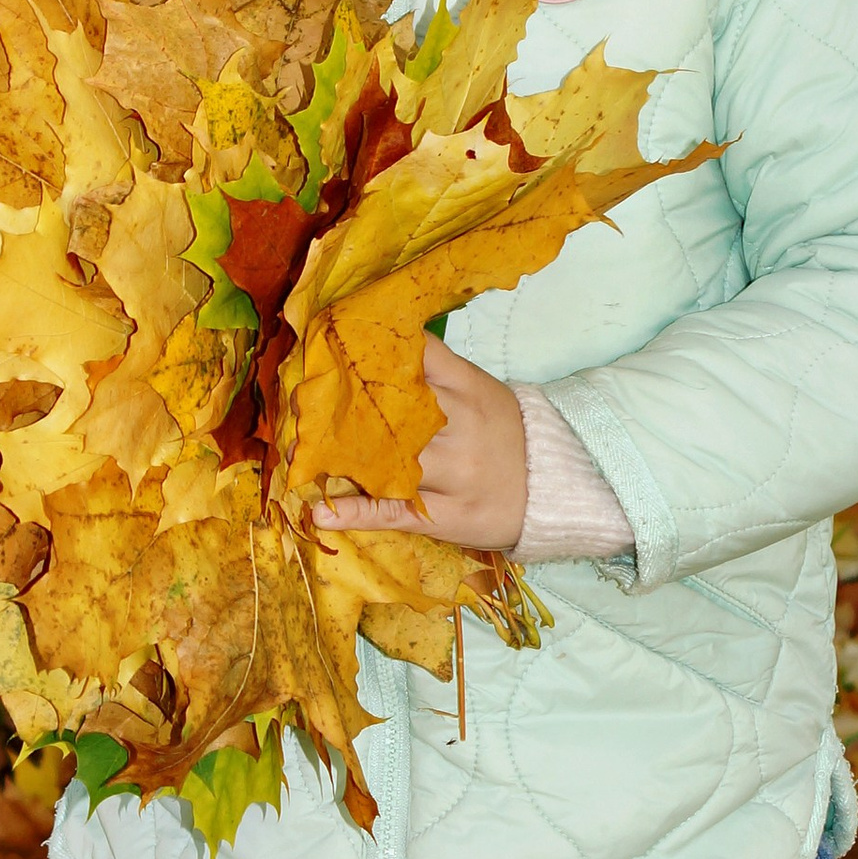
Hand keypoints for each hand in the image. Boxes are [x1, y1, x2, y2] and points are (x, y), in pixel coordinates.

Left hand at [311, 333, 527, 550]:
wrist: (559, 486)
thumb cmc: (508, 433)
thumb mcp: (482, 391)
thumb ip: (437, 373)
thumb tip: (377, 347)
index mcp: (468, 388)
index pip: (415, 356)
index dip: (370, 349)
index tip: (331, 344)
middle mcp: (460, 427)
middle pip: (392, 409)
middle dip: (343, 405)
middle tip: (299, 399)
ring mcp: (455, 473)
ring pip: (388, 460)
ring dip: (340, 457)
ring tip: (298, 452)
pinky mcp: (449, 515)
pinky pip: (396, 513)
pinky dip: (355, 514)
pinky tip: (319, 512)